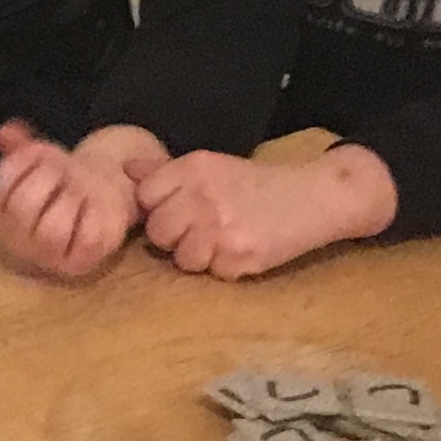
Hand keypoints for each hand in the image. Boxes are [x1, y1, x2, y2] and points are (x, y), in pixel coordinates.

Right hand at [0, 121, 141, 280]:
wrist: (96, 196)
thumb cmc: (60, 179)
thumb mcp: (38, 156)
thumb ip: (20, 144)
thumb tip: (7, 133)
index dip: (19, 162)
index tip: (38, 152)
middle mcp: (14, 240)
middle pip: (22, 207)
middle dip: (47, 176)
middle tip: (61, 167)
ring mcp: (47, 255)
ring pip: (52, 230)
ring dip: (70, 197)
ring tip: (78, 186)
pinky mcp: (80, 261)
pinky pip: (87, 238)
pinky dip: (93, 213)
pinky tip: (93, 203)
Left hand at [128, 145, 395, 280]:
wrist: (315, 196)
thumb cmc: (258, 184)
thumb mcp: (211, 166)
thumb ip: (167, 173)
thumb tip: (125, 169)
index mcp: (193, 168)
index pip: (145, 196)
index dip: (159, 208)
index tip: (178, 210)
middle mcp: (202, 195)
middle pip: (158, 232)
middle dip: (176, 237)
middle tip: (203, 230)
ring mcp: (220, 227)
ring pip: (183, 259)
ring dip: (200, 257)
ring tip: (224, 241)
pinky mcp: (239, 256)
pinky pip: (214, 274)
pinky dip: (227, 268)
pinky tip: (244, 249)